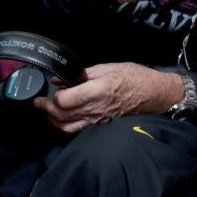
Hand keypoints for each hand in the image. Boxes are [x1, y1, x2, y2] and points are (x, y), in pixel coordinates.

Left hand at [34, 63, 180, 132]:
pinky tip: (62, 119)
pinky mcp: (101, 124)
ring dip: (52, 120)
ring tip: (47, 111)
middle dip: (46, 108)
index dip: (52, 96)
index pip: (63, 100)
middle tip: (40, 101)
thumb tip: (61, 80)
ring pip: (66, 126)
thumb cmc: (136, 78)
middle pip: (61, 114)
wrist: (156, 94)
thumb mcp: (109, 67)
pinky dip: (64, 126)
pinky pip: (77, 129)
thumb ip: (83, 74)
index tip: (50, 89)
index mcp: (97, 90)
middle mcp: (95, 108)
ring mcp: (98, 119)